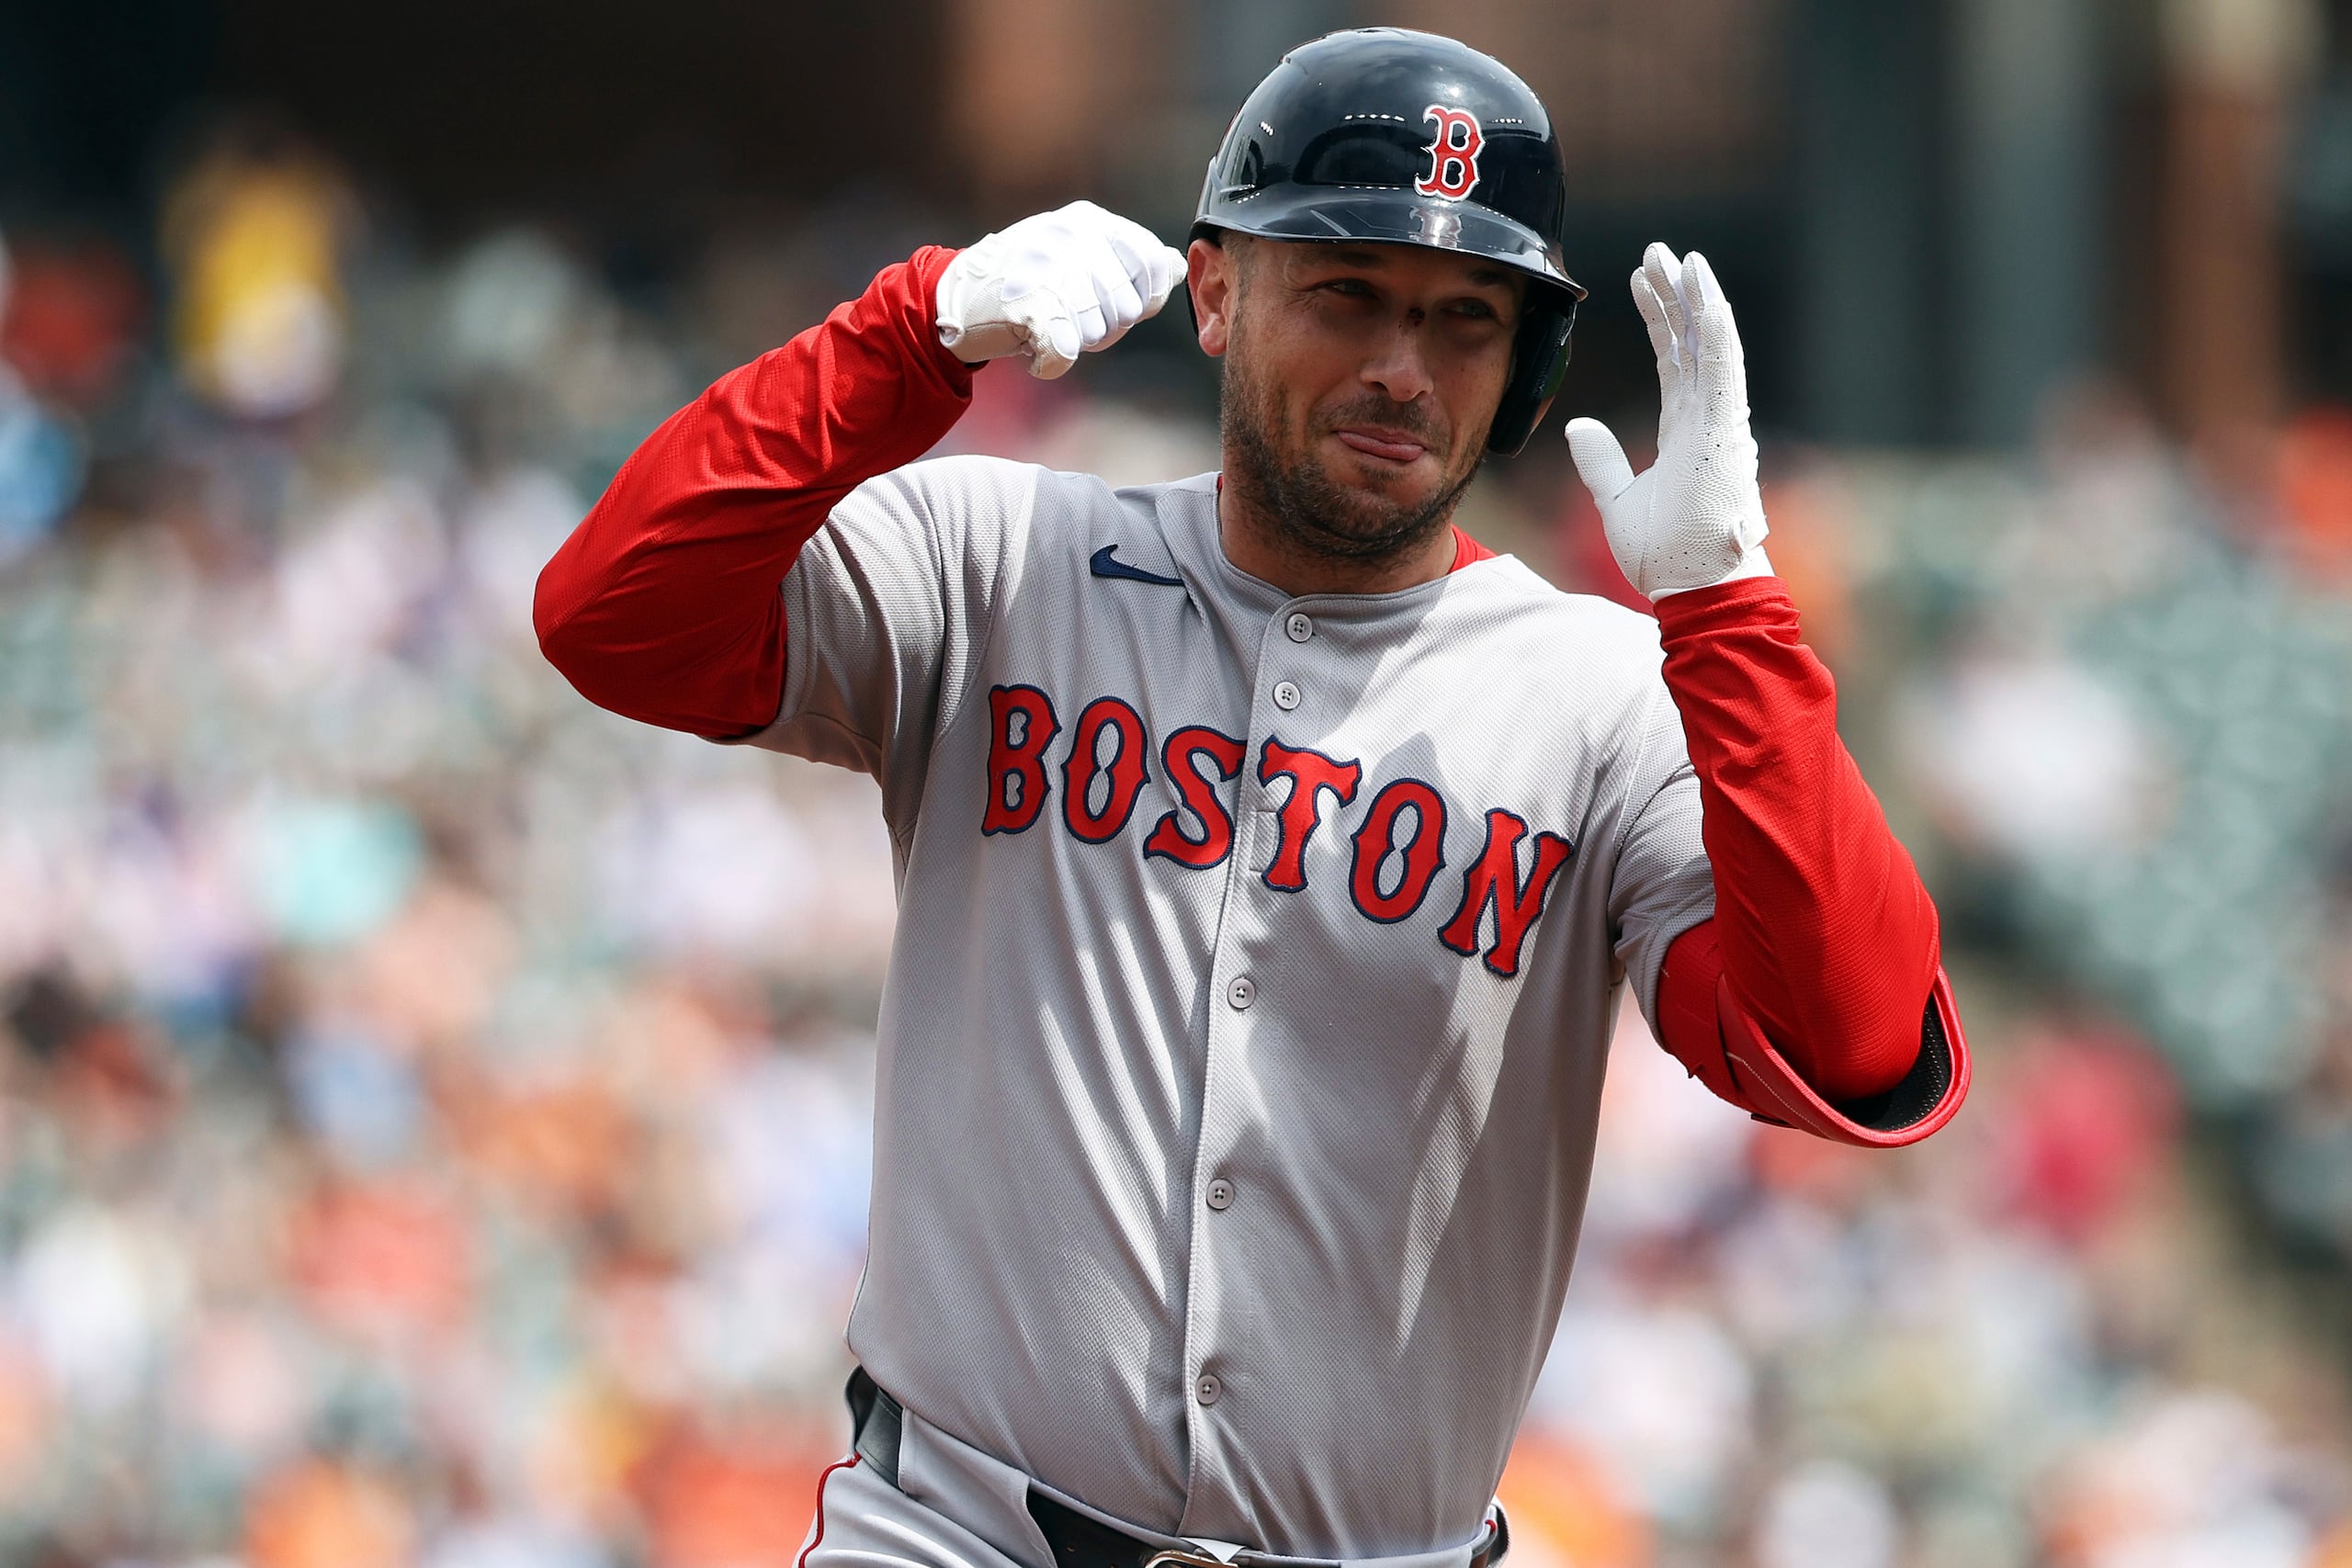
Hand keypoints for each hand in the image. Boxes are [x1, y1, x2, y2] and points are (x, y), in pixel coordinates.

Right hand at [936, 201, 1186, 379]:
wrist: (951, 296)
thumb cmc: (1023, 280)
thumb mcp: (1079, 253)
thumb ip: (1129, 261)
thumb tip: (1176, 266)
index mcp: (1090, 221)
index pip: (1153, 265)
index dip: (1141, 297)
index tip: (1108, 301)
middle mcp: (1074, 239)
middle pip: (1127, 308)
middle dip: (1103, 326)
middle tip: (1063, 315)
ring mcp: (1051, 272)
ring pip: (1098, 332)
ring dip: (1074, 342)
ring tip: (1043, 324)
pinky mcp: (1029, 309)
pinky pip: (1064, 354)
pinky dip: (1049, 363)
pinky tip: (1033, 349)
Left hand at [1564, 243, 1772, 600]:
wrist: (1694, 588)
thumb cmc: (1666, 555)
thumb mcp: (1616, 500)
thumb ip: (1599, 460)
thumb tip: (1578, 426)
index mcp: (1686, 430)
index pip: (1672, 359)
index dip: (1658, 318)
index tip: (1640, 281)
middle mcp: (1708, 418)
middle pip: (1692, 341)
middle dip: (1675, 293)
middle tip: (1659, 250)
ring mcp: (1722, 422)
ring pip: (1711, 344)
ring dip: (1696, 298)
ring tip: (1680, 256)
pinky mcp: (1727, 432)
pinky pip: (1724, 370)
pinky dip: (1716, 330)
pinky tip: (1706, 295)